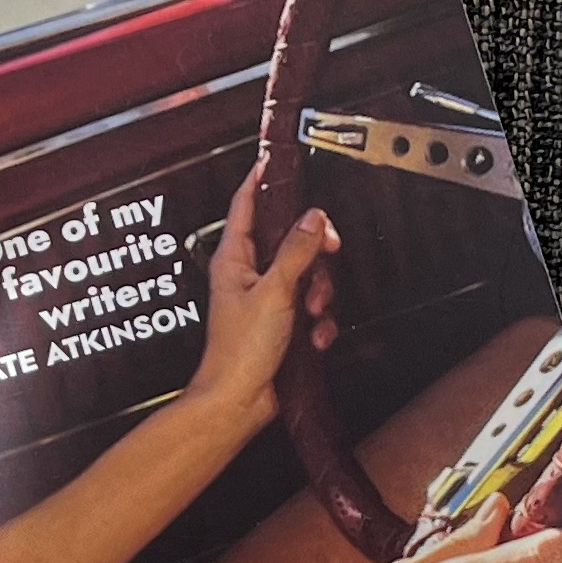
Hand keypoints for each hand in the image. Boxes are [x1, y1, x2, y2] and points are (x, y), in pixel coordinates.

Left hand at [190, 166, 340, 427]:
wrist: (238, 402)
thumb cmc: (239, 353)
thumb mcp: (274, 292)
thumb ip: (297, 251)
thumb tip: (314, 219)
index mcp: (235, 259)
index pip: (247, 205)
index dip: (262, 181)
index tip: (274, 160)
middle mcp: (249, 275)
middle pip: (291, 239)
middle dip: (314, 254)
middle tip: (326, 252)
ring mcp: (267, 299)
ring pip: (308, 276)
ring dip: (319, 296)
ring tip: (312, 313)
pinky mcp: (282, 324)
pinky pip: (312, 309)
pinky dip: (318, 324)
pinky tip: (313, 337)